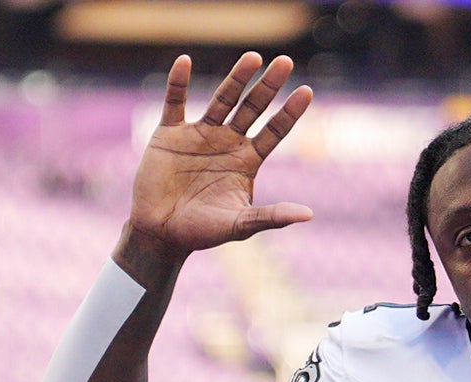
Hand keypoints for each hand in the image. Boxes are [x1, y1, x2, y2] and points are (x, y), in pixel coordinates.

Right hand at [128, 53, 313, 259]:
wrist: (161, 233)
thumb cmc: (203, 232)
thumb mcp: (241, 225)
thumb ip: (271, 217)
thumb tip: (309, 216)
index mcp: (247, 161)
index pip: (275, 131)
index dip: (290, 113)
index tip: (307, 92)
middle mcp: (227, 142)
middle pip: (252, 108)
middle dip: (269, 86)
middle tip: (286, 62)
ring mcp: (199, 135)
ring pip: (222, 100)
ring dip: (237, 79)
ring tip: (253, 58)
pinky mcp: (169, 133)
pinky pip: (175, 102)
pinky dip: (178, 83)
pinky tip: (185, 62)